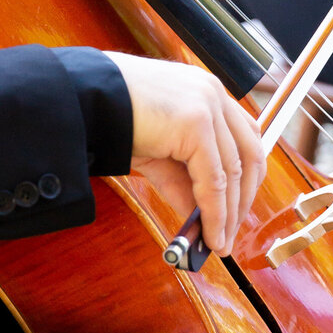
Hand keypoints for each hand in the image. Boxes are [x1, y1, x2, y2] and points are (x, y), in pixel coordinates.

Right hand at [106, 51, 264, 255]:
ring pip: (233, 171)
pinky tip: (209, 232)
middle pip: (249, 154)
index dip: (247, 178)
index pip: (246, 138)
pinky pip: (213, 179)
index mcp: (208, 91)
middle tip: (230, 232)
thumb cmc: (113, 118)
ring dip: (229, 213)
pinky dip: (214, 211)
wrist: (83, 100)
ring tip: (218, 241)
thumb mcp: (158, 153)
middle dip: (243, 199)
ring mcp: (207, 105)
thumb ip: (184, 181)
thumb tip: (203, 218)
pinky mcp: (196, 122)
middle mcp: (213, 93)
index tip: (238, 208)